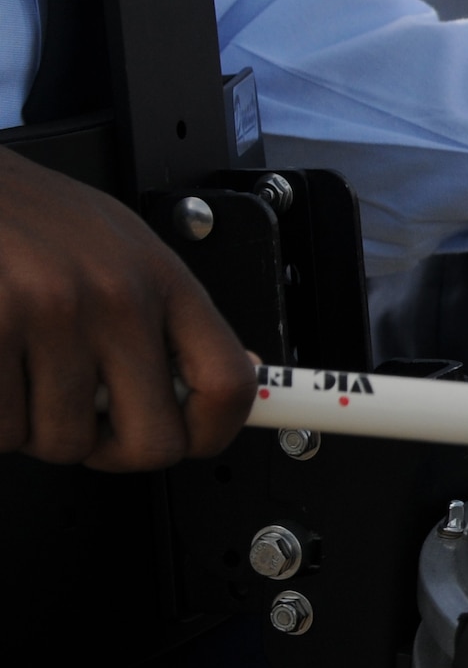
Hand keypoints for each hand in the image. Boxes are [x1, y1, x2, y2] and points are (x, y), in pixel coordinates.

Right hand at [0, 150, 254, 470]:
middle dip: (113, 450)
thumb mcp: (124, 248)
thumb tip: (244, 368)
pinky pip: (1, 428)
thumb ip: (174, 313)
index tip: (192, 438)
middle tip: (87, 422)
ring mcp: (51, 316)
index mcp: (163, 279)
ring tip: (25, 374)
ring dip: (38, 428)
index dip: (214, 432)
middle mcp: (117, 298)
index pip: (229, 383)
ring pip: (64, 443)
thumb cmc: (32, 216)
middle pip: (152, 441)